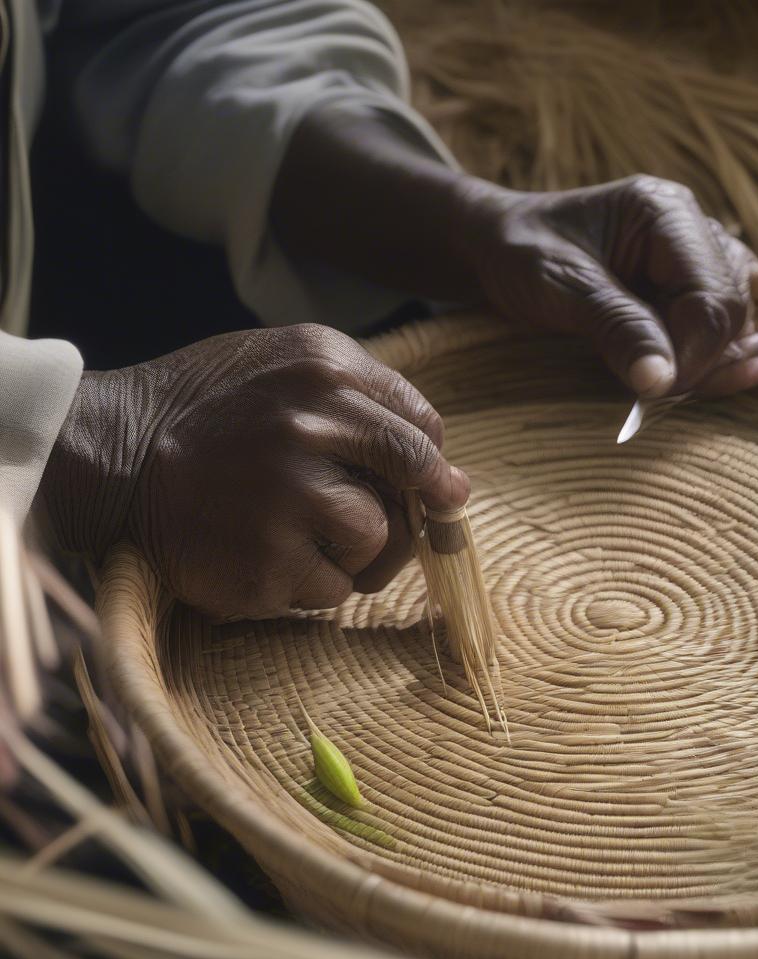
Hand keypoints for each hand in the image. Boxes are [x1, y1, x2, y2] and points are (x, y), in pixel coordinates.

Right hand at [39, 325, 467, 618]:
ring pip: (377, 540)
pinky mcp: (265, 564)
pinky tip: (274, 559)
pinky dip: (315, 585)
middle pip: (414, 478)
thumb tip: (438, 462)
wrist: (113, 458)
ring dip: (359, 551)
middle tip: (417, 524)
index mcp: (320, 369)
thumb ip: (357, 396)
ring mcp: (285, 498)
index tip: (437, 485)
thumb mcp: (279, 363)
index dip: (433, 461)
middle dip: (424, 508)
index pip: (418, 423)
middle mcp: (308, 427)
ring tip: (312, 538)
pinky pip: (333, 591)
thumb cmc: (208, 412)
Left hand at [455, 174, 757, 397]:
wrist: (497, 244)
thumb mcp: (559, 289)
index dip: (696, 353)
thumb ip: (616, 329)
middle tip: (658, 394)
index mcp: (664, 213)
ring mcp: (693, 256)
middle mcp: (691, 228)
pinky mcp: (684, 284)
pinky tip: (715, 375)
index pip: (712, 295)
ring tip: (676, 388)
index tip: (657, 391)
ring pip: (734, 319)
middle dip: (705, 360)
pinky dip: (714, 356)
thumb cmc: (520, 253)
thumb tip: (662, 381)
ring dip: (714, 362)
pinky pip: (720, 324)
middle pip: (732, 309)